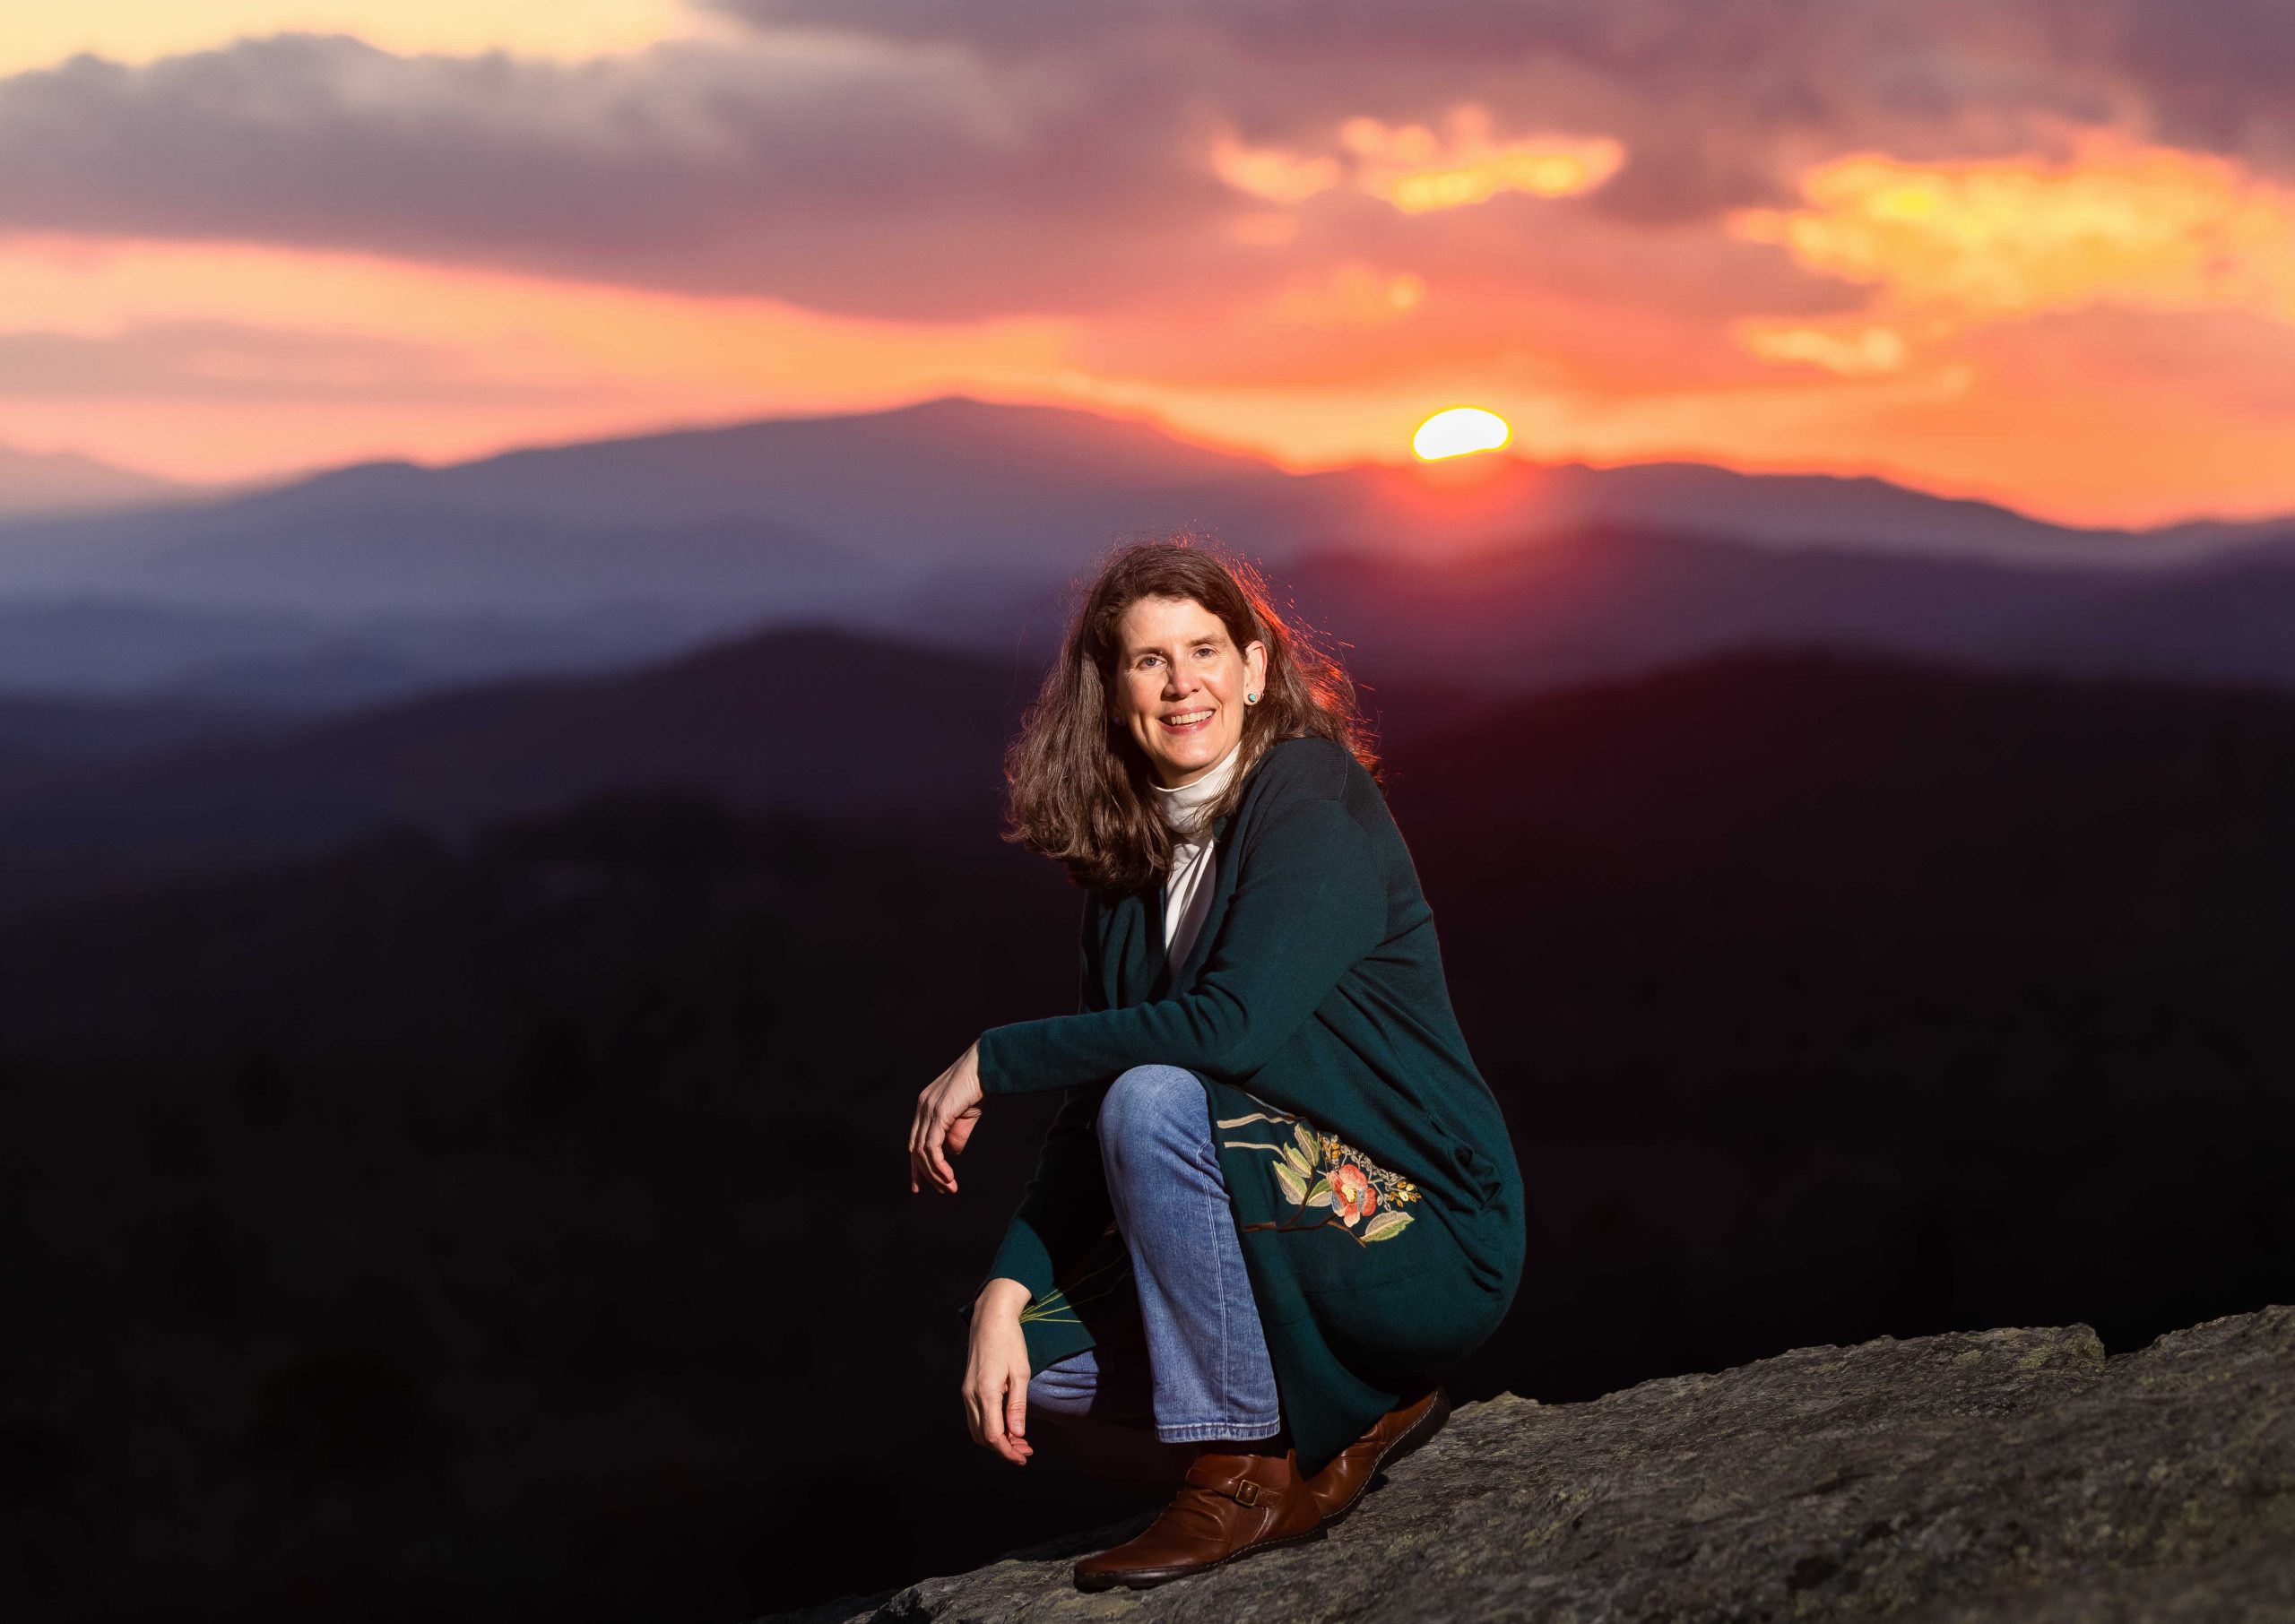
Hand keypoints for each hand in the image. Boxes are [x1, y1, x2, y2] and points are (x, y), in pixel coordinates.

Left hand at [909, 1040, 985, 1194]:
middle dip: (925, 1173)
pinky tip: (948, 1177)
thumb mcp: (967, 1116)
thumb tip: (950, 1154)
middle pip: (915, 1148)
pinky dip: (938, 1165)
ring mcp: (928, 1109)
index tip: (920, 1185)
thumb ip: (956, 1134)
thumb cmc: (982, 1086)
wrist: (989, 1065)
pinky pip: (931, 1146)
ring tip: (949, 1187)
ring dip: (935, 1173)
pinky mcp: (938, 1112)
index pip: (916, 1140)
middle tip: (942, 1190)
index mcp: (926, 1105)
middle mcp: (922, 1107)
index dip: (917, 1165)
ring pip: (922, 1151)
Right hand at [964, 1278, 1034, 1463]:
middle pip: (983, 1437)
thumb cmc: (1009, 1342)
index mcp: (985, 1392)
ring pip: (977, 1429)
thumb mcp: (1020, 1372)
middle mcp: (971, 1395)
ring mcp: (966, 1392)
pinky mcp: (967, 1388)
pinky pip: (975, 1417)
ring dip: (996, 1440)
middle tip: (1026, 1451)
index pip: (993, 1435)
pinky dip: (989, 1428)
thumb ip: (1017, 1405)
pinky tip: (1006, 1425)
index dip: (1008, 1451)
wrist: (990, 1318)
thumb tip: (1017, 1434)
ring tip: (1018, 1441)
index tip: (1023, 1457)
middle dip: (1003, 1449)